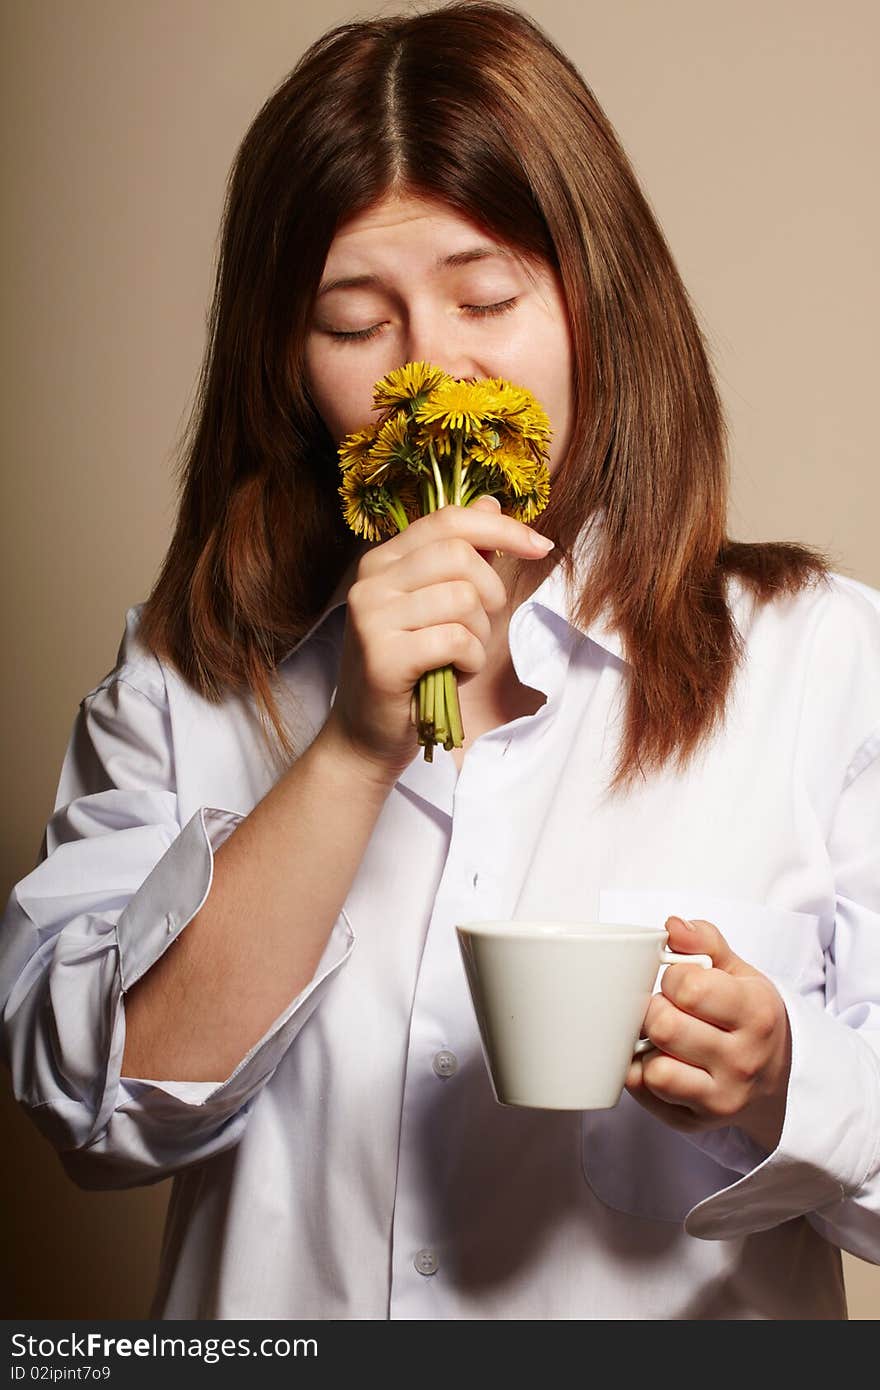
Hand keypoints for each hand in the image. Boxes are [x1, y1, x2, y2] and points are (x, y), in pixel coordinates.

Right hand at [327, 496, 553, 775]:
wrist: (366, 736)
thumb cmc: (411, 671)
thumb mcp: (435, 607)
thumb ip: (458, 556)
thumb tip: (490, 502)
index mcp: (383, 560)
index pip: (448, 520)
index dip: (502, 528)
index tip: (540, 546)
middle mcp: (370, 580)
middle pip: (461, 555)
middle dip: (491, 595)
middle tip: (477, 629)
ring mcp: (372, 617)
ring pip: (463, 599)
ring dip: (479, 636)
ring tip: (459, 657)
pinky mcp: (383, 656)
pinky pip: (456, 639)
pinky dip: (470, 661)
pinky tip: (452, 673)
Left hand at [624, 915, 791, 1151]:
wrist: (779, 1078)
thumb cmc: (749, 1017)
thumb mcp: (741, 973)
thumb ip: (706, 942)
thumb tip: (673, 925)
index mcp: (756, 1015)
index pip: (688, 988)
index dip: (673, 977)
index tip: (680, 981)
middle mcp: (742, 1061)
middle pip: (664, 1028)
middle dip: (654, 1010)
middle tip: (665, 1008)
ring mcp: (720, 1099)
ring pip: (654, 1071)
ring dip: (646, 1049)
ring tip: (659, 1038)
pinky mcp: (695, 1123)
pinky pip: (645, 1097)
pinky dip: (641, 1076)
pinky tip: (657, 1060)